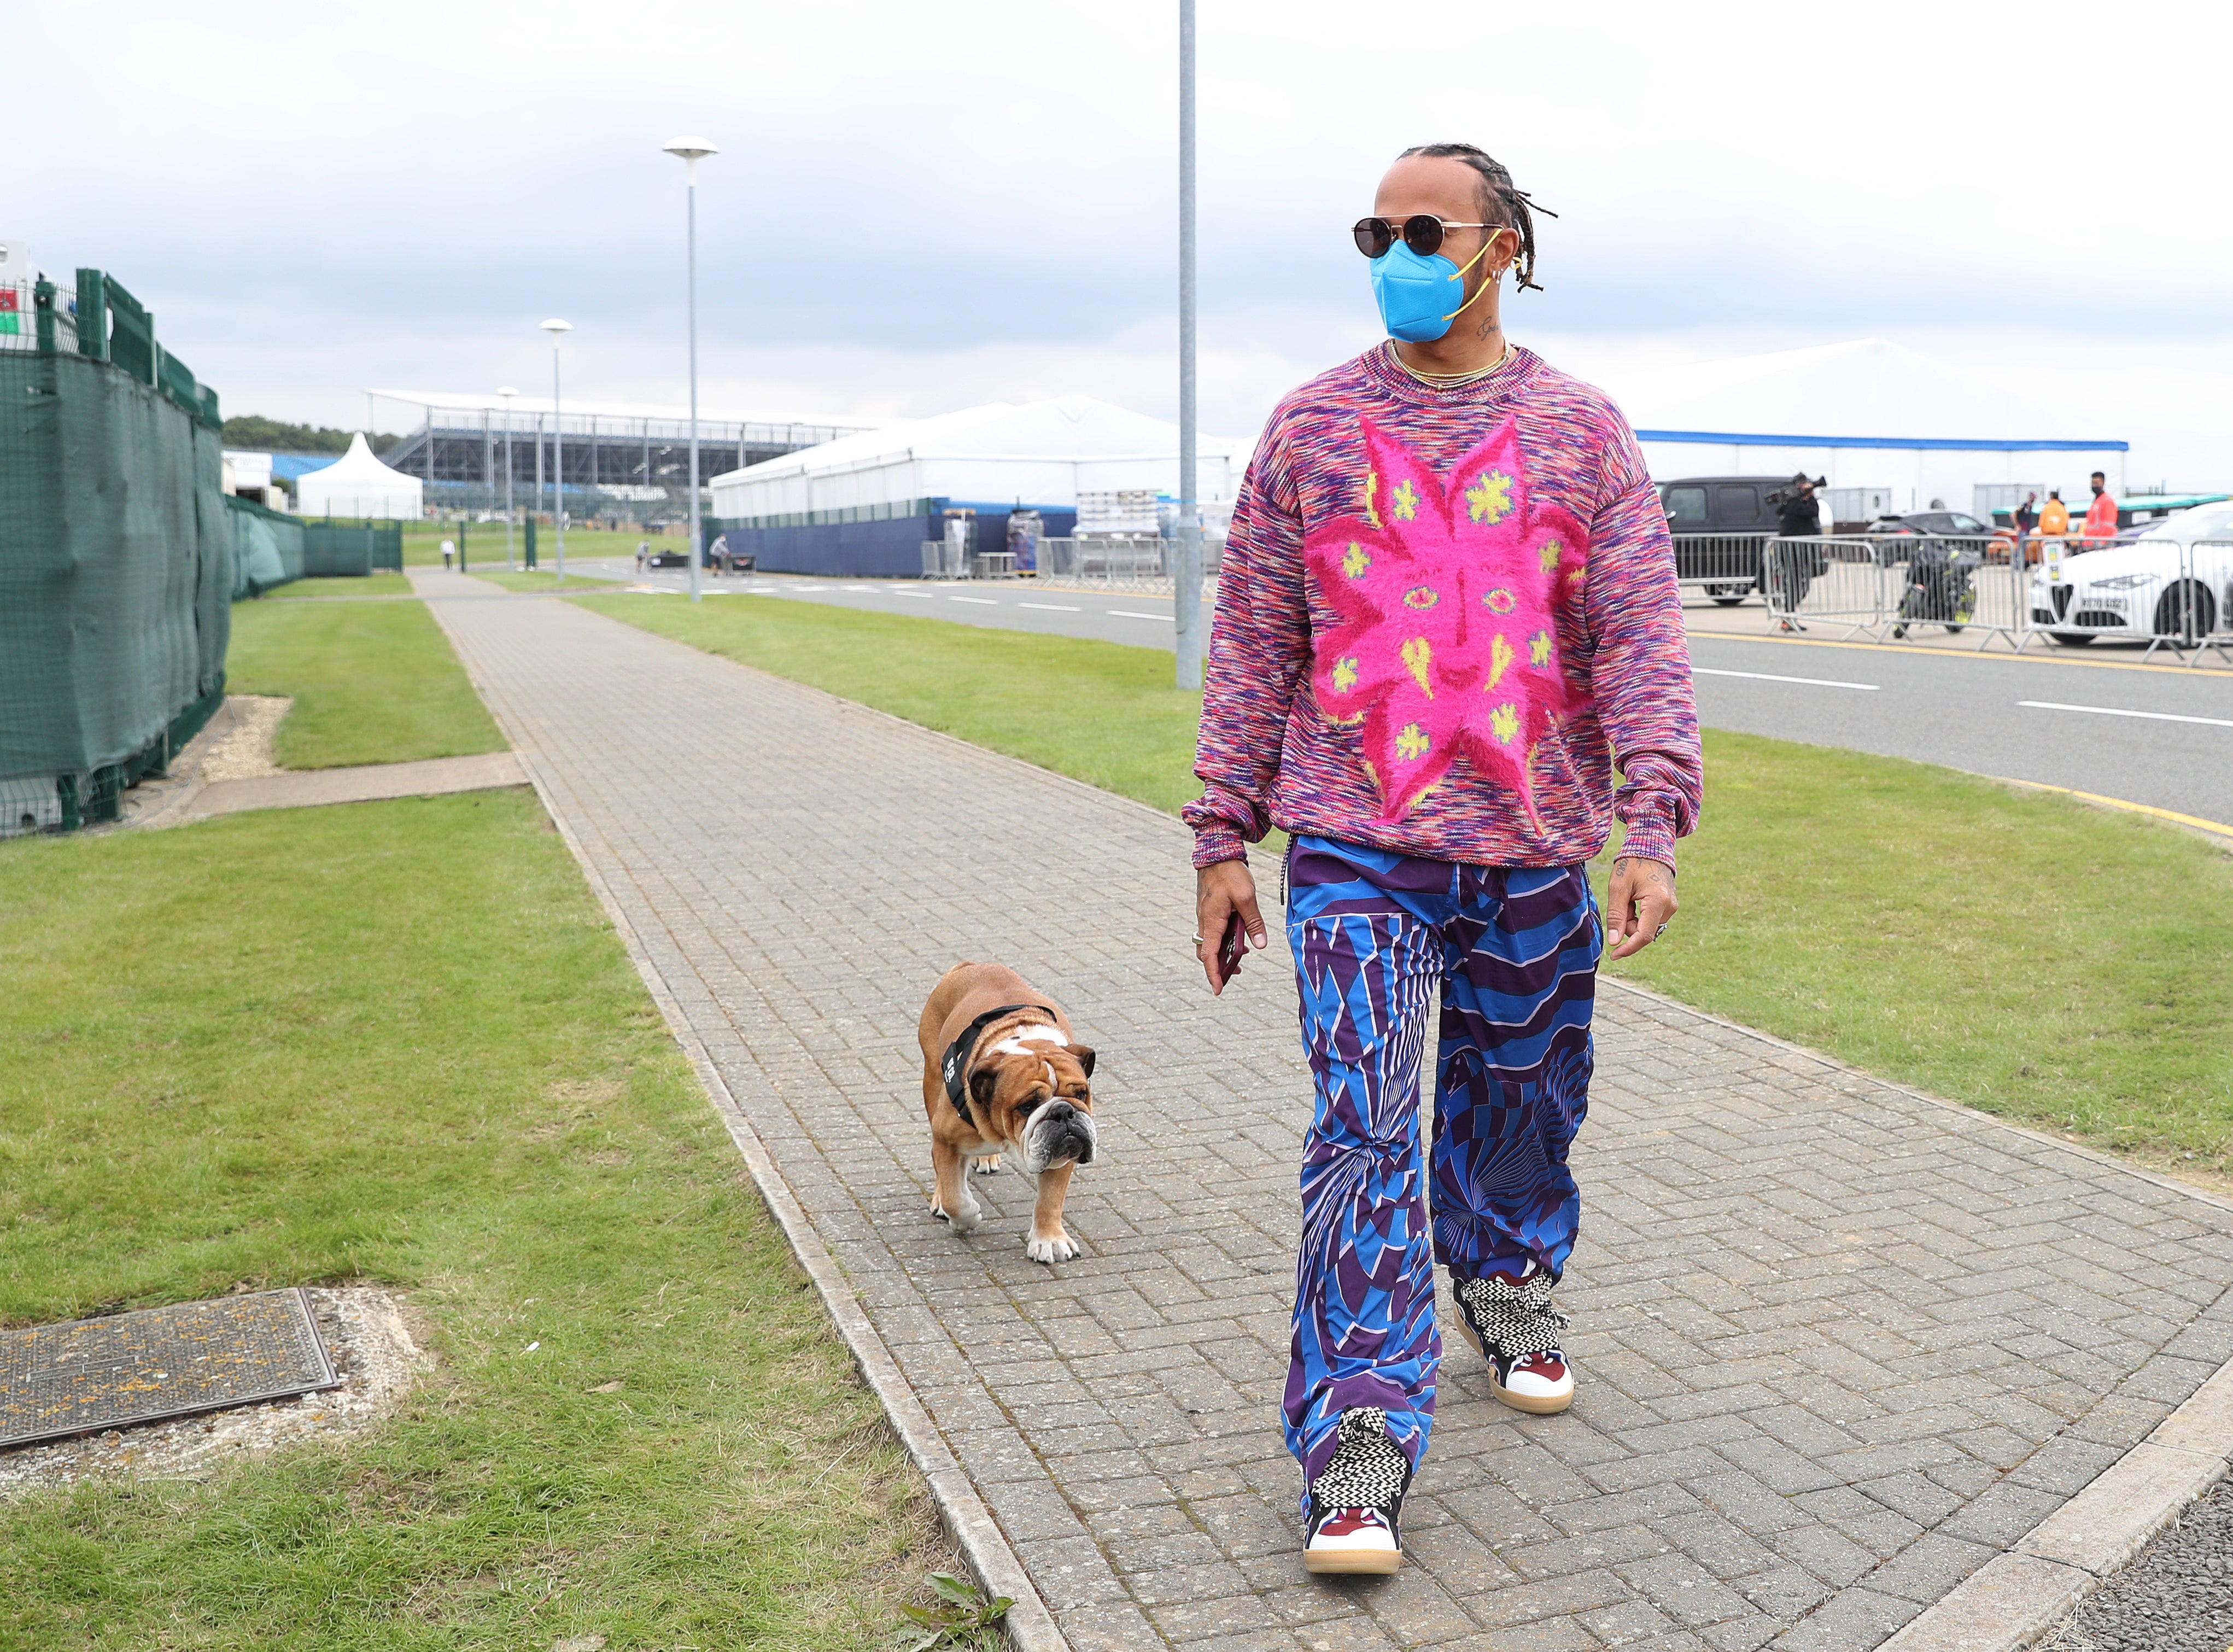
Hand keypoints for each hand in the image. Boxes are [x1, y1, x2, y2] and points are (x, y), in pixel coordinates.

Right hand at [1194, 860, 1267, 995]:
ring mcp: (1205, 915)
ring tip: (1239, 958)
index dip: (1213, 974)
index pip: (1209, 955)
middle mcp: (1204, 921)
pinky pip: (1212, 931)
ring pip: (1209, 942)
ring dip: (1221, 953)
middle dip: (1217, 967)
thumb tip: (1260, 945)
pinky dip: (1222, 940)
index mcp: (1212, 921)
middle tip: (1234, 974)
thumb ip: (1253, 923)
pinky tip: (1237, 937)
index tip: (1218, 989)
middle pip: (1206, 952)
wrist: (1217, 851)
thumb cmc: (1231, 872)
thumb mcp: (1246, 897)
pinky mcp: (1209, 908)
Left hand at [1604, 856, 1676, 960]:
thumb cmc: (1632, 864)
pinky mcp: (1669, 906)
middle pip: (1643, 931)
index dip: (1628, 948)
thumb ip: (1616, 915)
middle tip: (1621, 902)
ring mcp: (1672, 907)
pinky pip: (1650, 919)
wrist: (1650, 848)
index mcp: (1657, 902)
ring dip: (1632, 918)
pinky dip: (1639, 914)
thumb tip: (1614, 942)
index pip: (1644, 935)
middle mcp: (1669, 907)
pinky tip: (1636, 898)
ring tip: (1629, 896)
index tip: (1613, 955)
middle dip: (1627, 924)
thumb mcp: (1618, 888)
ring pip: (1645, 926)